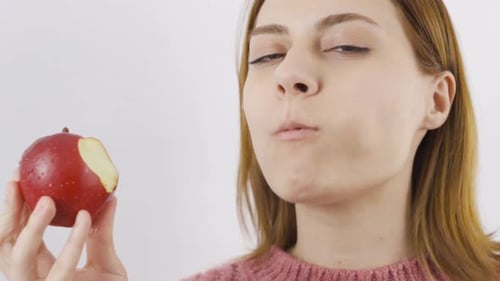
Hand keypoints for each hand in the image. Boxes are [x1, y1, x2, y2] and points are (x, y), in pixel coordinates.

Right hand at [0, 170, 127, 280]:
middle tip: (18, 182)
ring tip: (47, 201)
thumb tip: (110, 197)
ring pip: (16, 260)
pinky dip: (71, 243)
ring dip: (29, 228)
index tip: (19, 178)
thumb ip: (102, 233)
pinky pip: (58, 272)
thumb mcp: (107, 262)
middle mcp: (33, 279)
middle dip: (5, 212)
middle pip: (4, 245)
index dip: (12, 208)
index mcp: (39, 268)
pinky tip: (86, 219)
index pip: (15, 235)